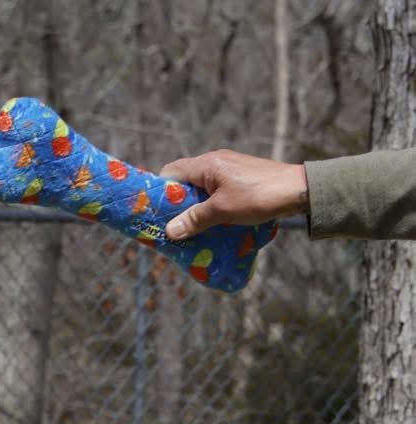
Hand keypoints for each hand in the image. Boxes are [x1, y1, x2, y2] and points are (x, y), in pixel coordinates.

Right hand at [159, 150, 308, 239]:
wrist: (297, 189)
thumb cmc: (258, 196)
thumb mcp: (222, 211)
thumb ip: (195, 219)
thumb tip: (170, 231)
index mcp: (207, 164)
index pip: (171, 172)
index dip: (161, 191)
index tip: (156, 212)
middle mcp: (215, 162)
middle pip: (185, 181)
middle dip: (177, 204)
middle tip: (172, 226)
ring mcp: (229, 170)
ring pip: (201, 188)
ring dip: (195, 207)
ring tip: (191, 230)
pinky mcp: (240, 179)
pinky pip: (216, 192)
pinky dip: (210, 206)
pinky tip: (212, 223)